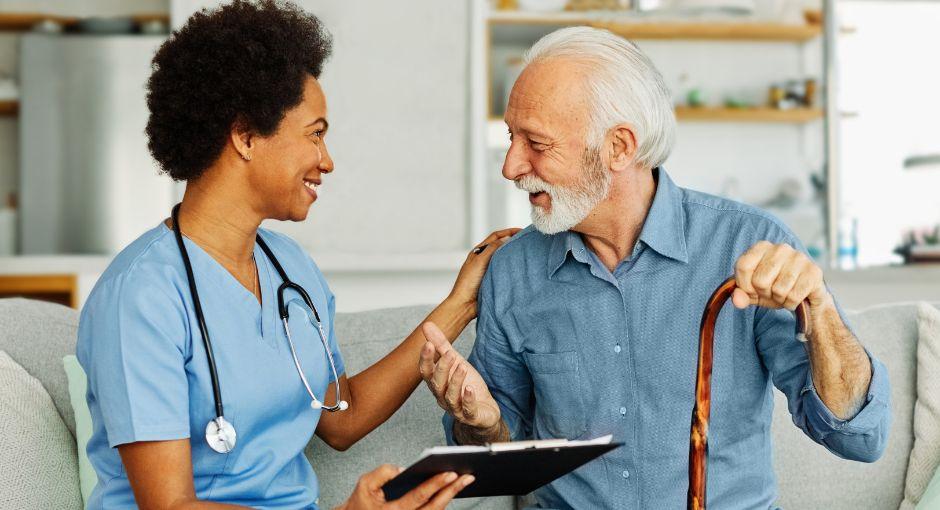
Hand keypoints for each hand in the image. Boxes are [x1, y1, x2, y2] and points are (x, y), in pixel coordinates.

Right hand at [335, 464, 474, 509]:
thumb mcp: (365, 484)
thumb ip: (382, 473)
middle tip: (468, 476)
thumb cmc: (361, 503)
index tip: (451, 473)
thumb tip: (403, 469)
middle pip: (434, 507)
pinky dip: (443, 501)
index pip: (418, 497)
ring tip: (465, 480)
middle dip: (452, 491)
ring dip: (450, 496)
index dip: (435, 485)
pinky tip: (452, 488)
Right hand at [419, 322, 500, 431]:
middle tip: (449, 354)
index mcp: (437, 383)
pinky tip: (470, 390)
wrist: (484, 410)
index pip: (426, 372)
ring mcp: (456, 408)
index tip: (428, 344)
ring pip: (451, 397)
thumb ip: (441, 345)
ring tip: (462, 366)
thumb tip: (426, 325)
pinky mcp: (471, 416)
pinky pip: (467, 410)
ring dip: (455, 381)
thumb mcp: (455, 362)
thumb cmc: (467, 384)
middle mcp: (443, 397)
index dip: (426, 359)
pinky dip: (468, 400)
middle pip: (437, 384)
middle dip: (442, 368)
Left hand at [447, 228, 520, 314]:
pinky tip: (520, 267)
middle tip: (526, 240)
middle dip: (513, 241)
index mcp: (478, 252)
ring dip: (513, 254)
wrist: (465, 304)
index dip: (508, 232)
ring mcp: (490, 269)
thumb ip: (492, 249)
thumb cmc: (468, 283)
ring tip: (526, 252)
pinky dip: (513, 267)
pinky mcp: (494, 280)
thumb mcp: (479, 261)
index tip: (521, 231)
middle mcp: (484, 259)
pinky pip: (505, 270)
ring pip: (504, 258)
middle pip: (501, 246)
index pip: (495, 237)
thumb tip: (506, 239)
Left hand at [732, 241, 831, 311]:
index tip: (752, 289)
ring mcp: (799, 257)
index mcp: (762, 247)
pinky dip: (791, 303)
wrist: (804, 296)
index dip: (745, 285)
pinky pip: (794, 296)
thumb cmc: (775, 289)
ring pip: (779, 289)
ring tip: (784, 293)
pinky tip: (795, 297)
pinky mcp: (813, 271)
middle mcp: (780, 248)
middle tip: (772, 291)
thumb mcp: (753, 292)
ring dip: (779, 299)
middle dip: (764, 293)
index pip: (743, 266)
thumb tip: (736, 300)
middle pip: (760, 280)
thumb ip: (741, 295)